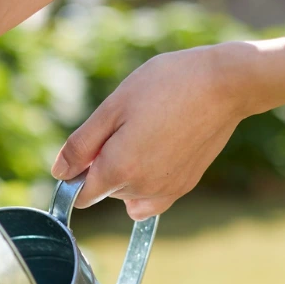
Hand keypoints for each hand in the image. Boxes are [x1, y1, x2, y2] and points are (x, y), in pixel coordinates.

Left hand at [52, 43, 254, 219]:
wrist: (225, 84)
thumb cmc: (166, 85)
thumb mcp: (114, 107)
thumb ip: (81, 144)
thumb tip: (59, 173)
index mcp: (119, 169)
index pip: (81, 195)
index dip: (77, 173)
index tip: (89, 148)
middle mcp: (141, 189)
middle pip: (105, 191)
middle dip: (105, 165)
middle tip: (129, 124)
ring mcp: (165, 191)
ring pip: (128, 193)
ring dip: (128, 171)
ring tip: (149, 131)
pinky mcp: (184, 187)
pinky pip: (151, 199)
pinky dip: (147, 184)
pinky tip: (157, 154)